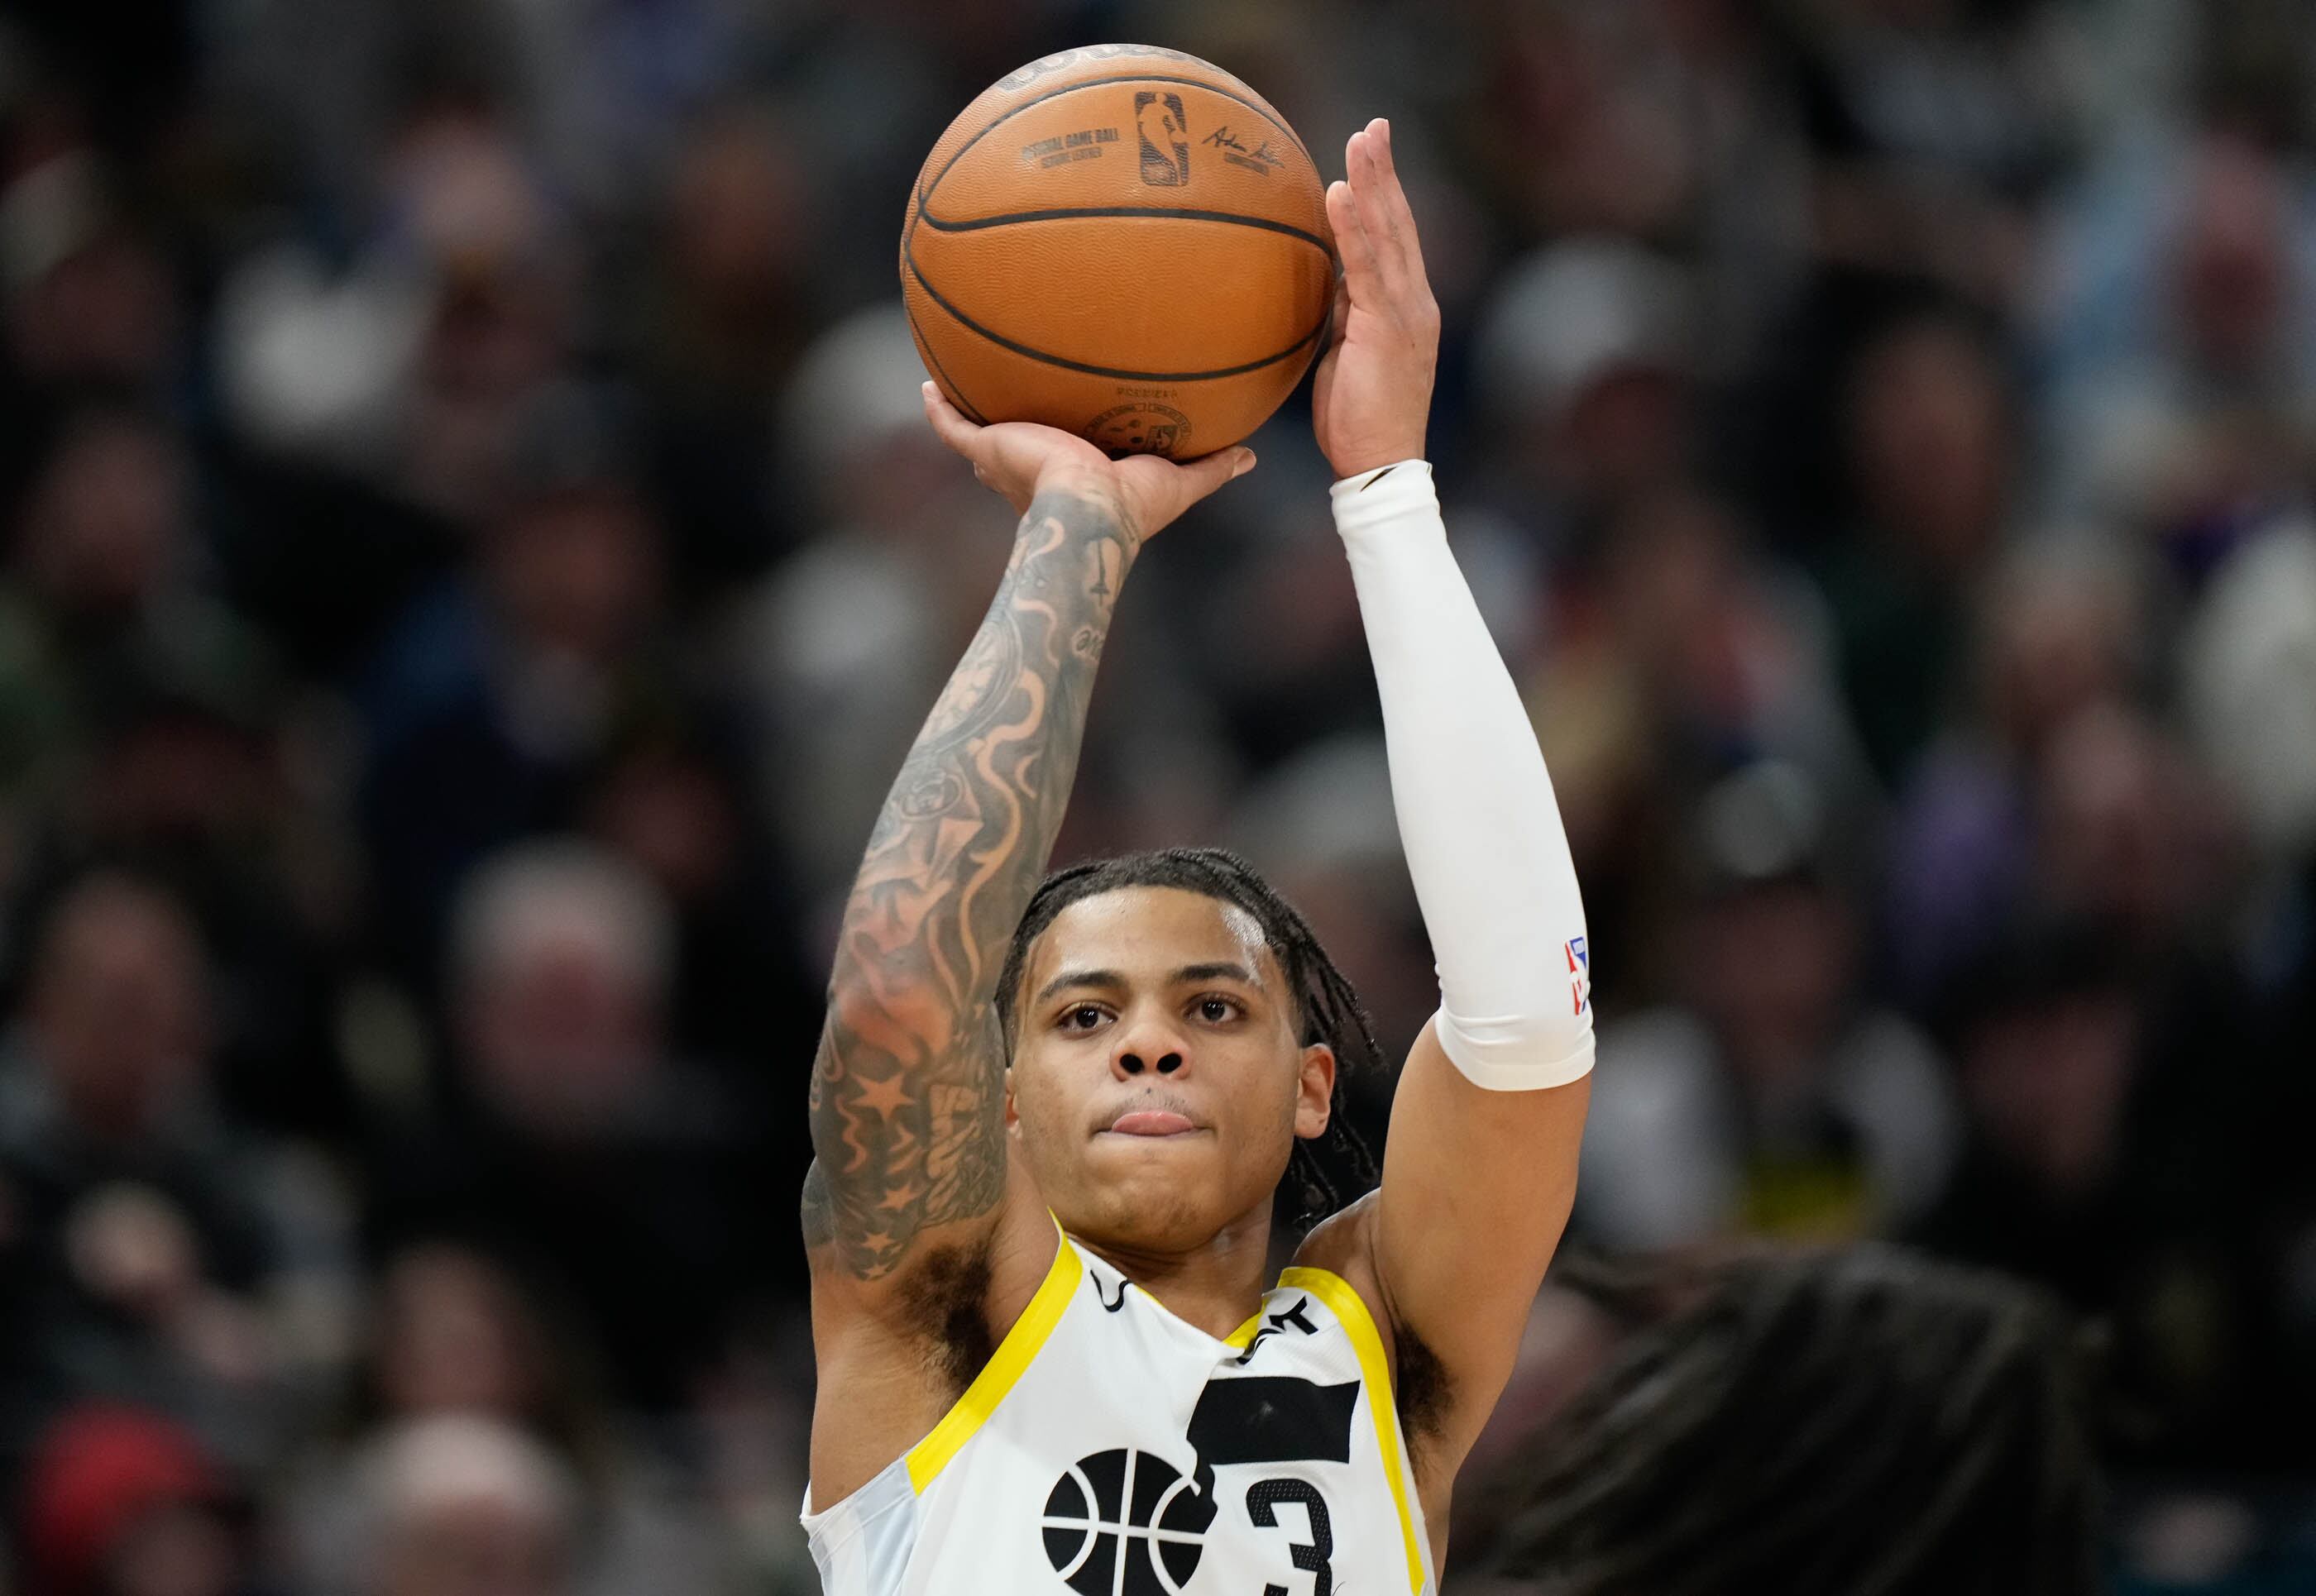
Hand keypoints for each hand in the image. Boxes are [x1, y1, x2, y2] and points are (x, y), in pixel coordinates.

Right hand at [921, 384, 1253, 545]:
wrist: (1090, 509)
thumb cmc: (1133, 507)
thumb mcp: (1180, 482)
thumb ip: (1212, 468)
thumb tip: (1252, 456)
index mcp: (1073, 484)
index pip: (1062, 467)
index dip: (1061, 452)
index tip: (1066, 432)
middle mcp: (1034, 475)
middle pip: (1016, 451)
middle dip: (1010, 435)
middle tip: (1011, 401)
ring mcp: (1007, 462)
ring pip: (980, 437)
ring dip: (968, 415)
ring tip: (955, 383)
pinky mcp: (989, 447)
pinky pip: (952, 427)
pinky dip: (938, 408)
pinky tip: (926, 384)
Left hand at [1312, 119, 1439, 479]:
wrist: (1380, 464)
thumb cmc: (1358, 420)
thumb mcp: (1347, 356)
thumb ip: (1346, 314)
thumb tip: (1331, 281)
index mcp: (1408, 308)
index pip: (1397, 239)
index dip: (1387, 193)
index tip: (1372, 153)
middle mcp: (1415, 302)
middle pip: (1401, 223)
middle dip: (1386, 171)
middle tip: (1373, 126)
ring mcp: (1406, 312)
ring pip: (1390, 234)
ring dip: (1374, 182)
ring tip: (1360, 139)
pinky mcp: (1387, 327)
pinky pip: (1367, 266)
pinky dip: (1354, 226)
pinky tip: (1340, 192)